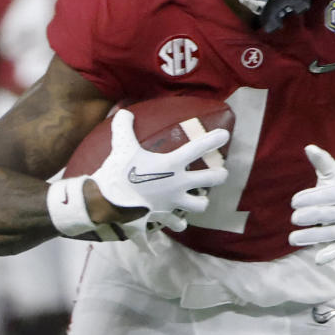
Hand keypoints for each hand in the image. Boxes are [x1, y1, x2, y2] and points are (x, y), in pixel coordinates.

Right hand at [88, 109, 228, 232]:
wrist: (108, 203)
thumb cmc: (119, 172)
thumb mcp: (121, 146)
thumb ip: (124, 127)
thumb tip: (123, 111)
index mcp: (172, 163)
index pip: (198, 148)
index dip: (213, 140)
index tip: (226, 135)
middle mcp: (178, 183)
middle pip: (210, 179)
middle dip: (220, 175)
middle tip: (222, 172)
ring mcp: (173, 201)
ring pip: (200, 205)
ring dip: (201, 201)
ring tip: (201, 198)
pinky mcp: (163, 216)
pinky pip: (176, 223)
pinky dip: (177, 223)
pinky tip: (178, 223)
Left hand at [289, 145, 334, 264]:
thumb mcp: (334, 172)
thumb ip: (322, 161)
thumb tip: (308, 148)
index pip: (330, 195)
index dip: (311, 198)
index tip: (293, 201)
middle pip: (329, 215)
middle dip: (309, 217)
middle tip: (293, 218)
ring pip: (331, 234)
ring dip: (311, 237)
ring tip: (292, 238)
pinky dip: (330, 254)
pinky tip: (317, 259)